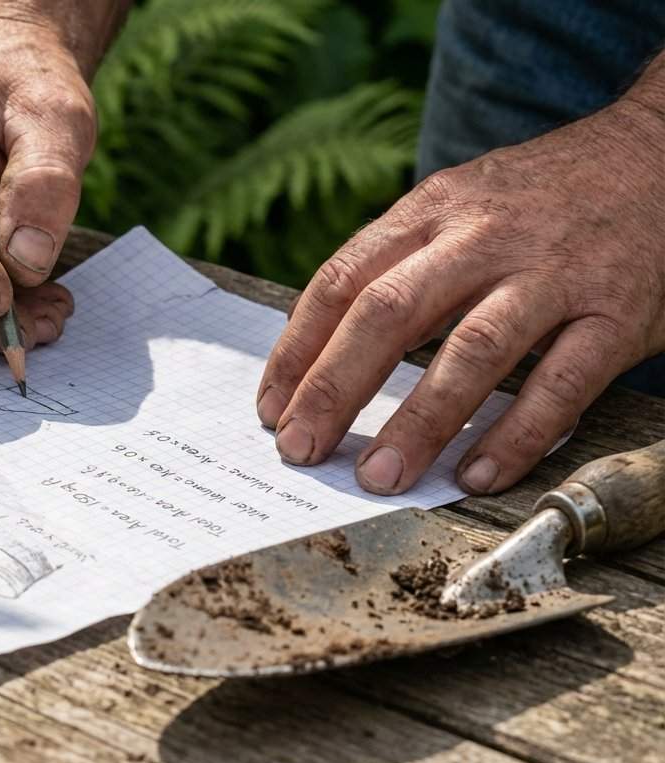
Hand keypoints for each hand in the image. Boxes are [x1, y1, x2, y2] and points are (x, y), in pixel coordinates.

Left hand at [256, 100, 664, 494]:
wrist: (662, 150)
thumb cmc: (542, 197)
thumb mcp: (460, 203)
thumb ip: (400, 263)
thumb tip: (325, 348)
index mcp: (433, 210)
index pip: (343, 280)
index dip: (299, 348)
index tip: (271, 405)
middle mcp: (484, 237)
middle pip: (389, 312)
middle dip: (334, 387)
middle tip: (300, 448)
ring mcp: (553, 274)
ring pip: (473, 349)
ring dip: (419, 420)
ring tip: (380, 476)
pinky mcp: (616, 312)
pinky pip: (561, 383)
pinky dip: (515, 433)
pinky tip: (476, 475)